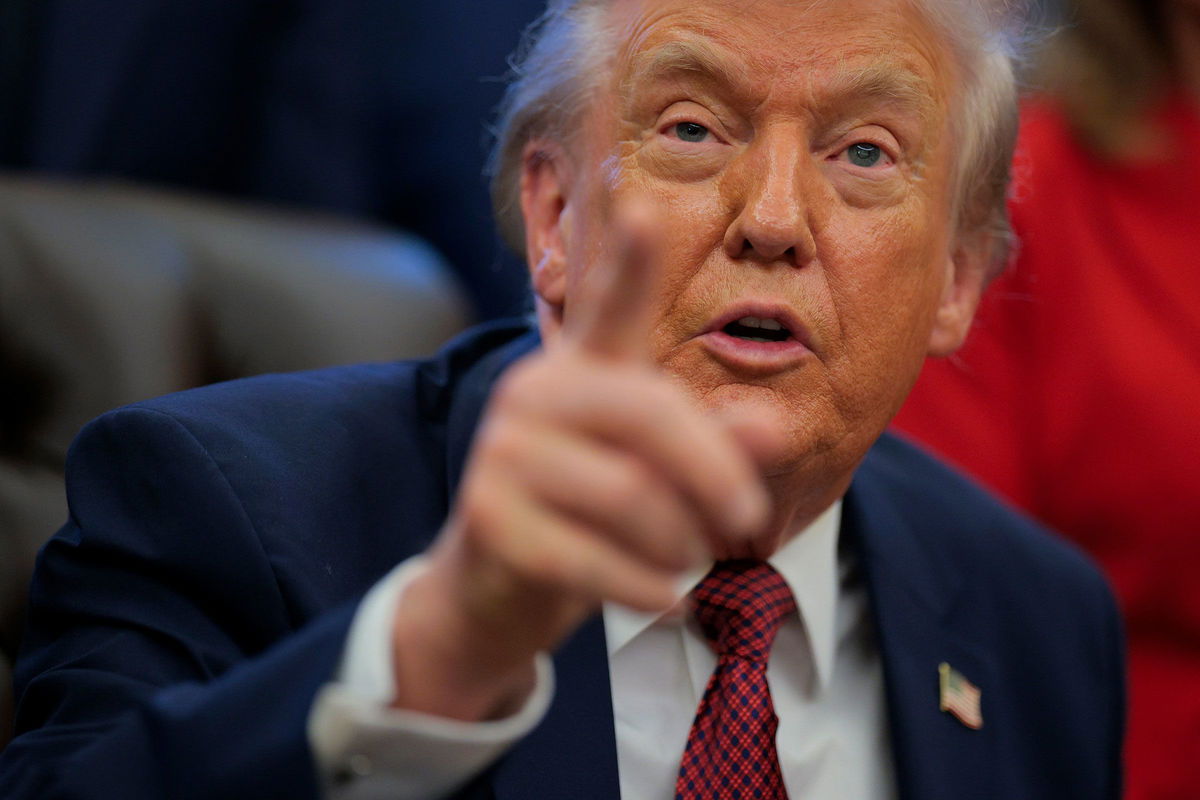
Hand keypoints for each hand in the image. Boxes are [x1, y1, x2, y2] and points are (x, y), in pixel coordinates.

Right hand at [389, 200, 772, 720]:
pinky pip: (594, 558)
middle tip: (748, 519)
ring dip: (680, 541)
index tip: (642, 204)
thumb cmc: (590, 518)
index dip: (629, 259)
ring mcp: (503, 452)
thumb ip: (714, 446)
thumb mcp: (658, 477)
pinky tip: (666, 599)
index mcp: (580, 370)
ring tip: (685, 559)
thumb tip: (774, 424)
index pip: (611, 306)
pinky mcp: (488, 517)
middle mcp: (535, 393)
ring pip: (630, 496)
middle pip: (651, 414)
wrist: (494, 591)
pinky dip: (648, 588)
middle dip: (717, 473)